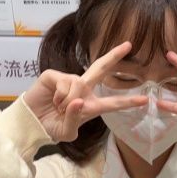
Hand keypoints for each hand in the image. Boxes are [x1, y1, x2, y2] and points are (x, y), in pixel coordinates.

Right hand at [23, 41, 148, 141]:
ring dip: (69, 100)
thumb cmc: (51, 127)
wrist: (31, 123)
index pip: (112, 102)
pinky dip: (60, 96)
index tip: (145, 100)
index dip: (127, 102)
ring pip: (79, 83)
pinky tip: (53, 100)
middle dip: (114, 56)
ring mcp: (68, 80)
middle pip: (101, 69)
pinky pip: (65, 83)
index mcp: (90, 105)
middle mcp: (82, 89)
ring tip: (59, 108)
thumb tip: (78, 100)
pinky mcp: (54, 75)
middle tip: (129, 45)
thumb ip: (74, 119)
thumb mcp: (67, 132)